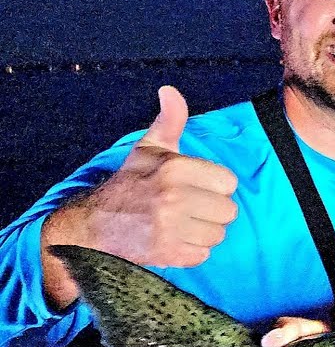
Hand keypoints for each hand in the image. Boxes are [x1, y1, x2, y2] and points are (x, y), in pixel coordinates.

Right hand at [42, 86, 238, 305]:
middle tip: (188, 209)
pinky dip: (191, 252)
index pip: (229, 182)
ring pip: (218, 235)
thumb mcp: (148, 150)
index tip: (195, 187)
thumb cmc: (129, 184)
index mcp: (174, 168)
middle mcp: (173, 197)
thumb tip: (170, 91)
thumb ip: (169, 122)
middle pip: (228, 211)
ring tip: (180, 225)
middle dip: (211, 212)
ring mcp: (170, 227)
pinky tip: (173, 241)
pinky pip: (203, 255)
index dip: (215, 186)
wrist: (92, 225)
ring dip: (203, 233)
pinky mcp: (167, 253)